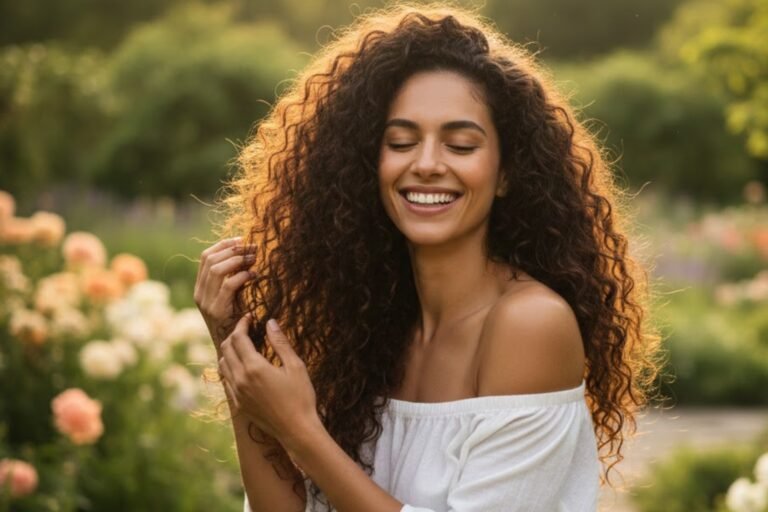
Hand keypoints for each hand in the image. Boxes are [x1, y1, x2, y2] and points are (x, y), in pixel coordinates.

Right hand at [194, 237, 255, 349]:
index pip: (205, 256)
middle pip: (210, 259)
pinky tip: (254, 275)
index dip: (223, 245)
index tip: (242, 240)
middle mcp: (200, 293)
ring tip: (254, 259)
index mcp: (201, 287)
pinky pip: (228, 285)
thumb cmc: (236, 322)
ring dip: (238, 260)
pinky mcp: (217, 310)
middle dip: (233, 249)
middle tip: (253, 248)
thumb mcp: (233, 298)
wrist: (231, 350)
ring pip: (216, 269)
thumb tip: (249, 256)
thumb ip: (234, 280)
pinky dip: (242, 276)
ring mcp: (206, 302)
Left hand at [218, 314, 319, 448]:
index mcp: (254, 367)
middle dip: (234, 334)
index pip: (238, 338)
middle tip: (247, 328)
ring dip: (229, 351)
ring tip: (243, 345)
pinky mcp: (239, 405)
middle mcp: (240, 379)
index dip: (242, 324)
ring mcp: (237, 393)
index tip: (250, 317)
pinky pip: (227, 380)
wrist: (297, 430)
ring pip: (222, 364)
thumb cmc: (301, 397)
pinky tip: (243, 366)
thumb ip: (280, 343)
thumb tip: (270, 322)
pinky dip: (230, 367)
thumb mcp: (295, 366)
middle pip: (226, 348)